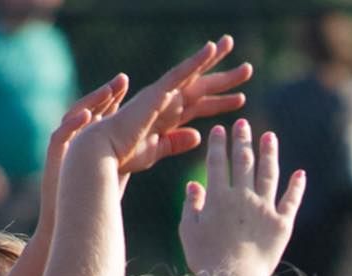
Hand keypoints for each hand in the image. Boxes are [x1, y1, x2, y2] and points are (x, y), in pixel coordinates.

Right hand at [40, 73, 128, 220]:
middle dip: (105, 94)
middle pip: (89, 109)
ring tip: (108, 91)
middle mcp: (74, 141)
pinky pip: (60, 135)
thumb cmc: (93, 206)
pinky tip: (87, 115)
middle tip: (123, 80)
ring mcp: (63, 148)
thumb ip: (134, 159)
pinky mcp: (53, 158)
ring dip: (91, 103)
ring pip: (73, 117)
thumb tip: (159, 146)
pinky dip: (73, 124)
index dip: (114, 98)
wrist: (68, 227)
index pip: (102, 114)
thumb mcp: (117, 175)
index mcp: (87, 143)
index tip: (128, 84)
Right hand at [72, 37, 250, 177]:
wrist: (103, 152)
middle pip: (202, 86)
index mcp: (169, 117)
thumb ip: (177, 143)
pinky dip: (195, 61)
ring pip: (194, 74)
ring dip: (214, 61)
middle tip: (247, 68)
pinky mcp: (157, 93)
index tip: (241, 100)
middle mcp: (167, 101)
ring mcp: (163, 95)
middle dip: (224, 78)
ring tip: (231, 44)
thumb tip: (198, 137)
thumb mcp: (158, 150)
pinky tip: (210, 49)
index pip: (201, 107)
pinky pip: (180, 73)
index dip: (221, 103)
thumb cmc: (124, 155)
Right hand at [180, 121, 305, 275]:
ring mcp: (264, 209)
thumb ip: (190, 206)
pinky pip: (291, 200)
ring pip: (268, 173)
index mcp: (218, 198)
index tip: (220, 130)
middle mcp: (243, 197)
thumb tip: (193, 185)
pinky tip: (300, 173)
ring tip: (269, 137)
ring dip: (269, 152)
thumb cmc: (207, 260)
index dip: (218, 145)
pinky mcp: (282, 223)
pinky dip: (296, 186)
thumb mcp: (188, 233)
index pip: (217, 163)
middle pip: (244, 161)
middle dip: (242, 140)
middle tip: (243, 124)